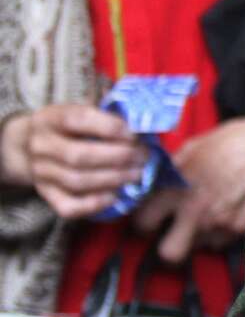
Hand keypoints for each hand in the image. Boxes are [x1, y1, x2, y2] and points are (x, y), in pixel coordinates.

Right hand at [0, 103, 148, 217]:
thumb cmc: (70, 126)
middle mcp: (41, 145)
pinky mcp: (45, 194)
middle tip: (143, 156)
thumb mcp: (81, 109)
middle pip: (79, 155)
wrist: (30, 145)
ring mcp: (40, 172)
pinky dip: (94, 204)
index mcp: (51, 118)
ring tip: (137, 174)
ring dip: (113, 179)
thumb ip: (107, 109)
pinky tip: (115, 196)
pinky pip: (68, 207)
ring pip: (76, 181)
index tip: (135, 134)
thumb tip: (140, 113)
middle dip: (118, 157)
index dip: (110, 127)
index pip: (78, 120)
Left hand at [133, 116, 244, 261]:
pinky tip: (236, 207)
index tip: (155, 218)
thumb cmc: (235, 138)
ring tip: (217, 208)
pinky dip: (228, 227)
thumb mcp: (196, 146)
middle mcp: (196, 212)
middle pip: (170, 253)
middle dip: (172, 244)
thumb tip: (159, 181)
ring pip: (203, 244)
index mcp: (176, 189)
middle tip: (180, 229)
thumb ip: (174, 170)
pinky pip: (227, 237)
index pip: (143, 223)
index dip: (147, 222)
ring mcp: (222, 223)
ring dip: (206, 232)